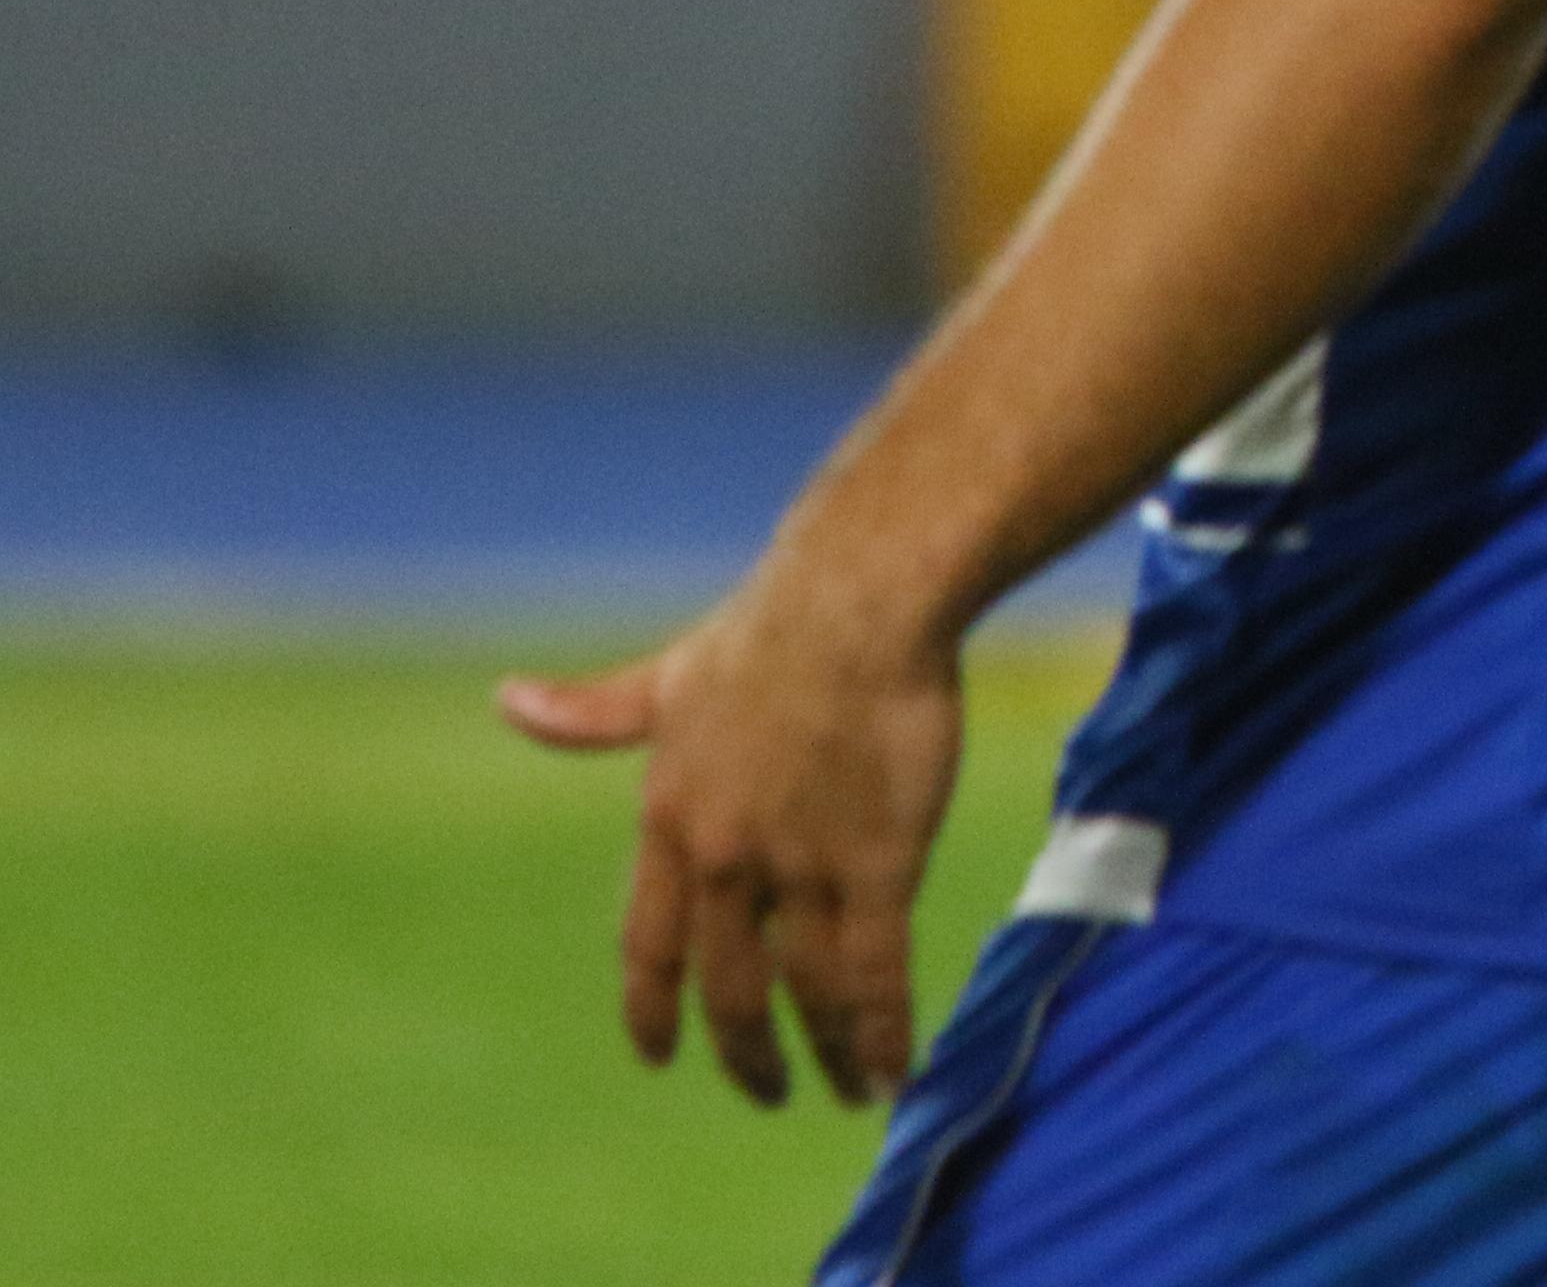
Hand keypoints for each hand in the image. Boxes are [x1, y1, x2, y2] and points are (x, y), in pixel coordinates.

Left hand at [499, 569, 963, 1107]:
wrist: (854, 604)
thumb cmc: (768, 631)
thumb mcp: (667, 679)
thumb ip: (594, 713)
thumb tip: (505, 699)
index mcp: (669, 824)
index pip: (648, 946)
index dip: (652, 1008)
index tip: (658, 1055)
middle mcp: (723, 862)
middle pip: (728, 989)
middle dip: (746, 1054)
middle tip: (768, 1091)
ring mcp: (798, 868)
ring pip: (806, 991)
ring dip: (827, 1051)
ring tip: (848, 1091)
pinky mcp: (876, 864)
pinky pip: (874, 971)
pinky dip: (881, 1030)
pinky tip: (892, 1066)